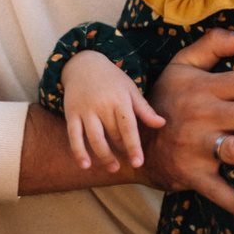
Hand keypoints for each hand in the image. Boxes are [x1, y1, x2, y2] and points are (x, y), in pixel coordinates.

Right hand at [61, 55, 165, 173]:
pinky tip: (85, 165)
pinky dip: (78, 152)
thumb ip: (144, 109)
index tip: (138, 163)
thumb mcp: (130, 89)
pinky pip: (74, 136)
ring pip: (94, 138)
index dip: (133, 146)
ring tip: (113, 168)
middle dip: (121, 150)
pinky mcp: (71, 114)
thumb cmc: (111, 80)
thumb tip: (162, 124)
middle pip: (112, 135)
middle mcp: (102, 105)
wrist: (83, 64)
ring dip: (104, 156)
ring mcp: (85, 110)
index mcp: (119, 99)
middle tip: (127, 162)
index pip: (128, 127)